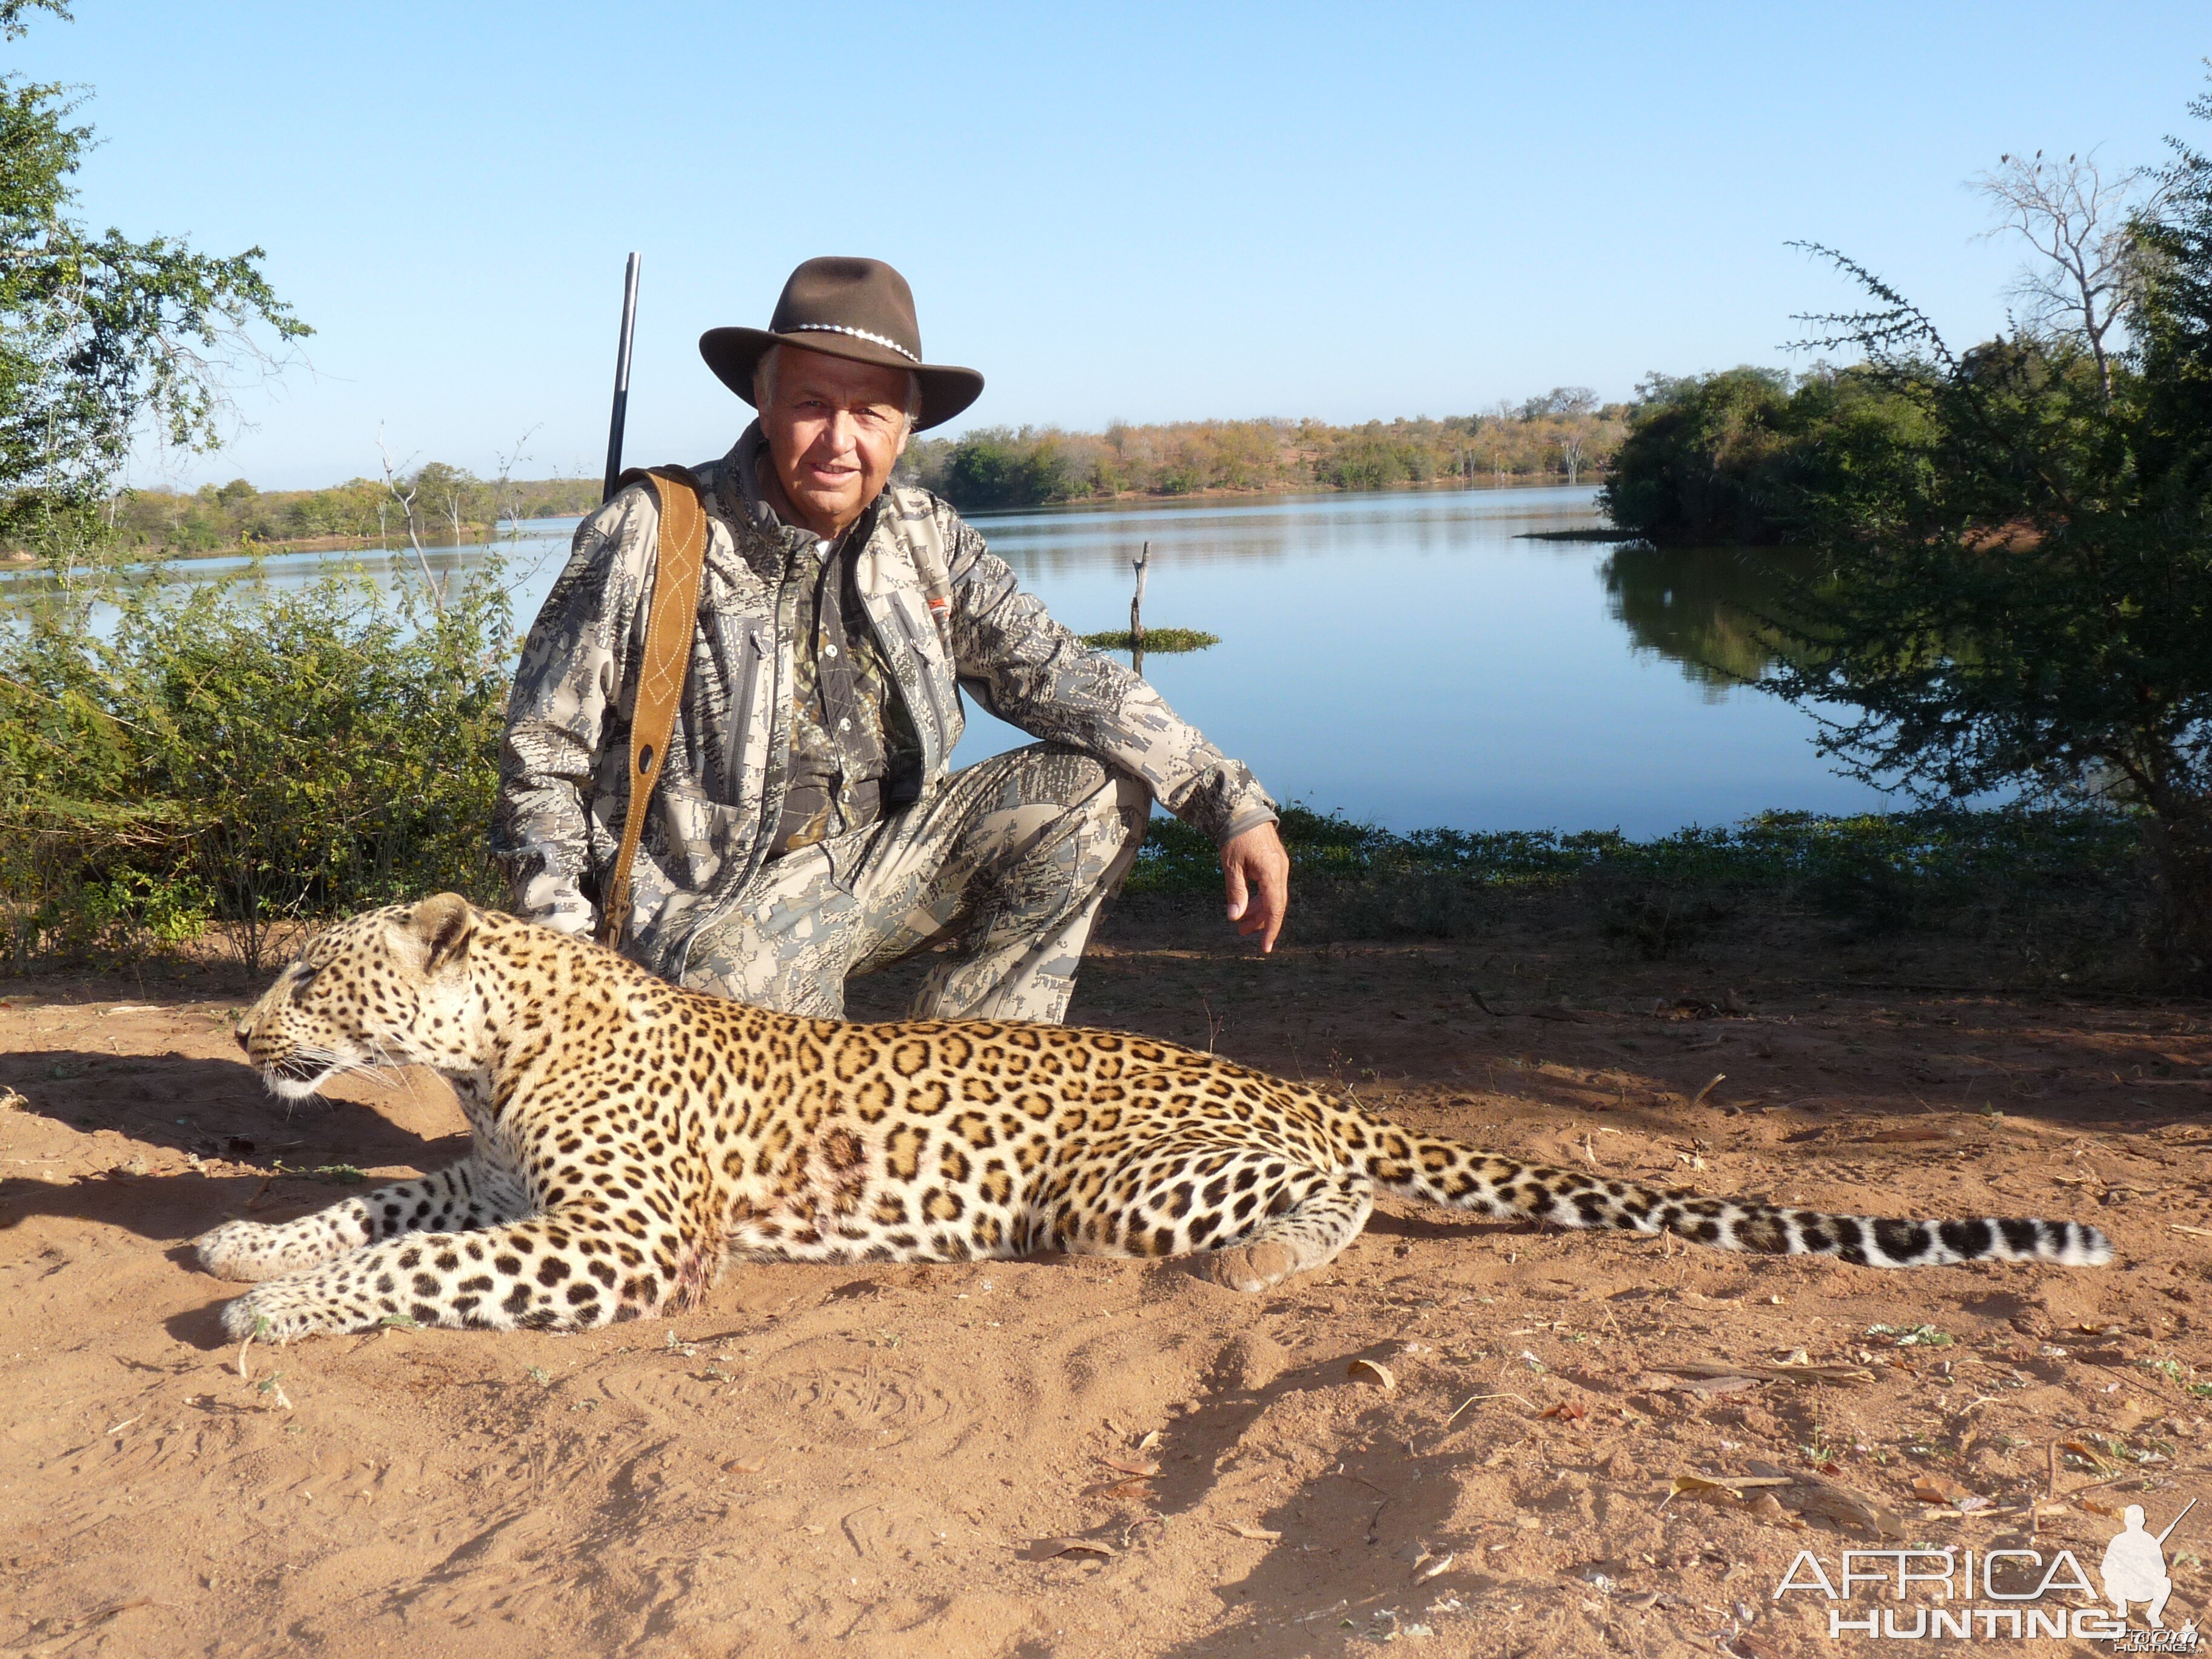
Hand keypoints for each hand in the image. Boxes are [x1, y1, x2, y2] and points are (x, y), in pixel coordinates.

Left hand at [1220, 821, 1289, 952]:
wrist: (1243, 810)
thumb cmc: (1235, 836)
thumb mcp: (1231, 865)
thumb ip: (1236, 892)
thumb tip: (1235, 917)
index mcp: (1272, 872)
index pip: (1275, 908)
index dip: (1270, 930)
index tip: (1265, 948)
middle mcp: (1281, 871)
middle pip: (1275, 905)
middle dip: (1261, 921)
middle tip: (1242, 932)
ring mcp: (1280, 866)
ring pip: (1273, 897)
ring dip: (1258, 910)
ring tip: (1241, 920)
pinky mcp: (1275, 863)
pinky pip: (1271, 886)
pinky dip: (1260, 897)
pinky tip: (1247, 903)